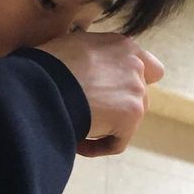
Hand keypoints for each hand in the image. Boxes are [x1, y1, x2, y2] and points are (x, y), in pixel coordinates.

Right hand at [37, 33, 163, 156]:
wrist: (44, 85)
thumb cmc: (46, 66)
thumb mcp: (73, 47)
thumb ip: (94, 57)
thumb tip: (90, 71)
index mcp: (123, 47)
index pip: (149, 68)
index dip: (132, 84)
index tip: (110, 94)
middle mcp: (135, 66)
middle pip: (138, 98)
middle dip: (115, 108)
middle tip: (88, 113)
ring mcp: (136, 92)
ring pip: (127, 122)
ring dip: (105, 127)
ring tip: (76, 128)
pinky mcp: (130, 117)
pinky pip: (116, 143)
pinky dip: (97, 147)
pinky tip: (76, 143)